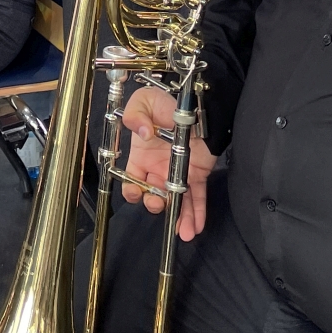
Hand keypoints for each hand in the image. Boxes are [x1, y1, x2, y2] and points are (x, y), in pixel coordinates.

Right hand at [118, 86, 213, 240]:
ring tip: (184, 232)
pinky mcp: (197, 174)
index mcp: (141, 154)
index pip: (132, 179)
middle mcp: (158, 168)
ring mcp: (178, 173)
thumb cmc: (169, 101)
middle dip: (155, 205)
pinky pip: (196, 197)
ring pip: (176, 201)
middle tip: (159, 204)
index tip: (136, 192)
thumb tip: (141, 133)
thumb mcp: (145, 100)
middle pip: (154, 195)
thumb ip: (136, 114)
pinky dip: (197, 213)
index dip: (132, 190)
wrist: (199, 103)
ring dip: (179, 218)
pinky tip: (195, 228)